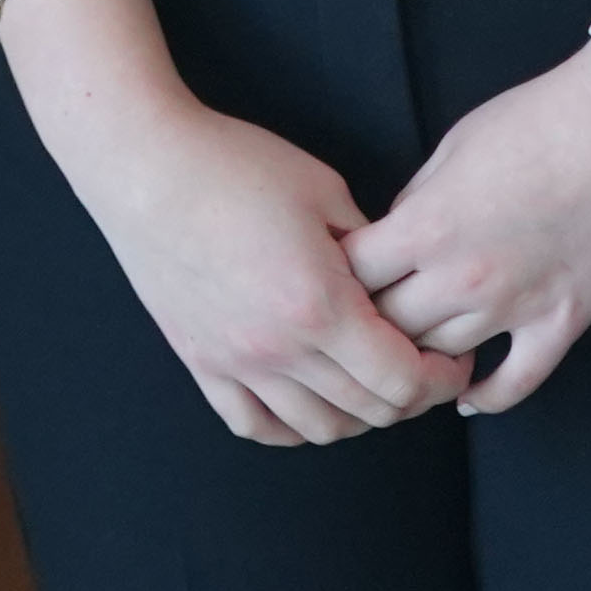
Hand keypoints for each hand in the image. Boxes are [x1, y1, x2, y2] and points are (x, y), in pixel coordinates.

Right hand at [59, 88, 470, 444]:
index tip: (449, 356)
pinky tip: (307, 400)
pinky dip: (292, 426)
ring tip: (368, 383)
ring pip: (319, 428)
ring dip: (358, 416)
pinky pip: (254, 424)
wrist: (141, 162)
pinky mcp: (200, 359)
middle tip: (422, 368)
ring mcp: (235, 360)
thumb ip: (370, 246)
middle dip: (410, 397)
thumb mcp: (322, 189)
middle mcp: (279, 348)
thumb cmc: (233, 163)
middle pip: (369, 410)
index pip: (401, 380)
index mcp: (319, 305)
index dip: (439, 376)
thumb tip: (398, 280)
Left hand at [341, 44, 590, 414]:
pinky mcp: (563, 323)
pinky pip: (517, 382)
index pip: (352, 277)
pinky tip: (466, 398)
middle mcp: (462, 277)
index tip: (336, 277)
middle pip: (389, 327)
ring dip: (422, 356)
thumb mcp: (453, 146)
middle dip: (371, 323)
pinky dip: (488, 398)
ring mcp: (515, 307)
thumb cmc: (537, 121)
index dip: (337, 279)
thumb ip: (417, 199)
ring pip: (443, 357)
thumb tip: (397, 233)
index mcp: (426, 227)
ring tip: (409, 353)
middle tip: (366, 321)